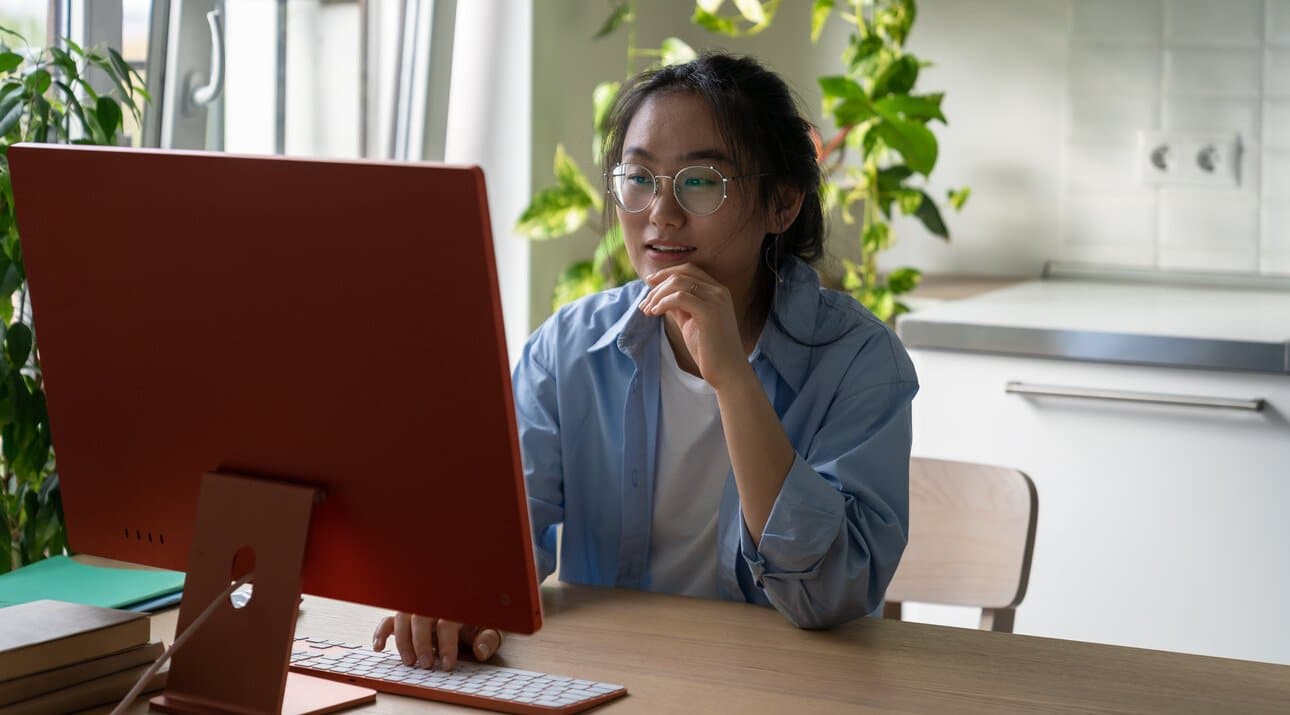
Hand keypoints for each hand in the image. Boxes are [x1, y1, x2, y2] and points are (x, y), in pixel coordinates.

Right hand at [373, 612, 503, 671]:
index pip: (447, 620)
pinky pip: (390, 619)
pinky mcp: (407, 616)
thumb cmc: (480, 620)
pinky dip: (381, 632)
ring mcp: (419, 607)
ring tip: (410, 662)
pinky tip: (380, 647)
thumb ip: (488, 639)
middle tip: (426, 665)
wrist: (474, 608)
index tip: (447, 664)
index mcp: (457, 604)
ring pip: (403, 616)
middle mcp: (435, 602)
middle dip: (422, 643)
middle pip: (421, 616)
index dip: (447, 643)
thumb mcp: (491, 628)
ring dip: (403, 640)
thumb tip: (480, 650)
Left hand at [639, 265, 748, 388]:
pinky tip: (655, 313)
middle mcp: (719, 291)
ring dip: (657, 295)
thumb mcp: (691, 321)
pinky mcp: (709, 312)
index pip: (688, 270)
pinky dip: (663, 303)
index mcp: (717, 291)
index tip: (649, 283)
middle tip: (645, 303)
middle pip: (682, 273)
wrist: (727, 371)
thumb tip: (659, 295)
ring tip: (648, 310)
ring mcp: (716, 299)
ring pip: (678, 283)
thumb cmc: (709, 350)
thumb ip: (679, 306)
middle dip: (659, 284)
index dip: (666, 273)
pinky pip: (679, 297)